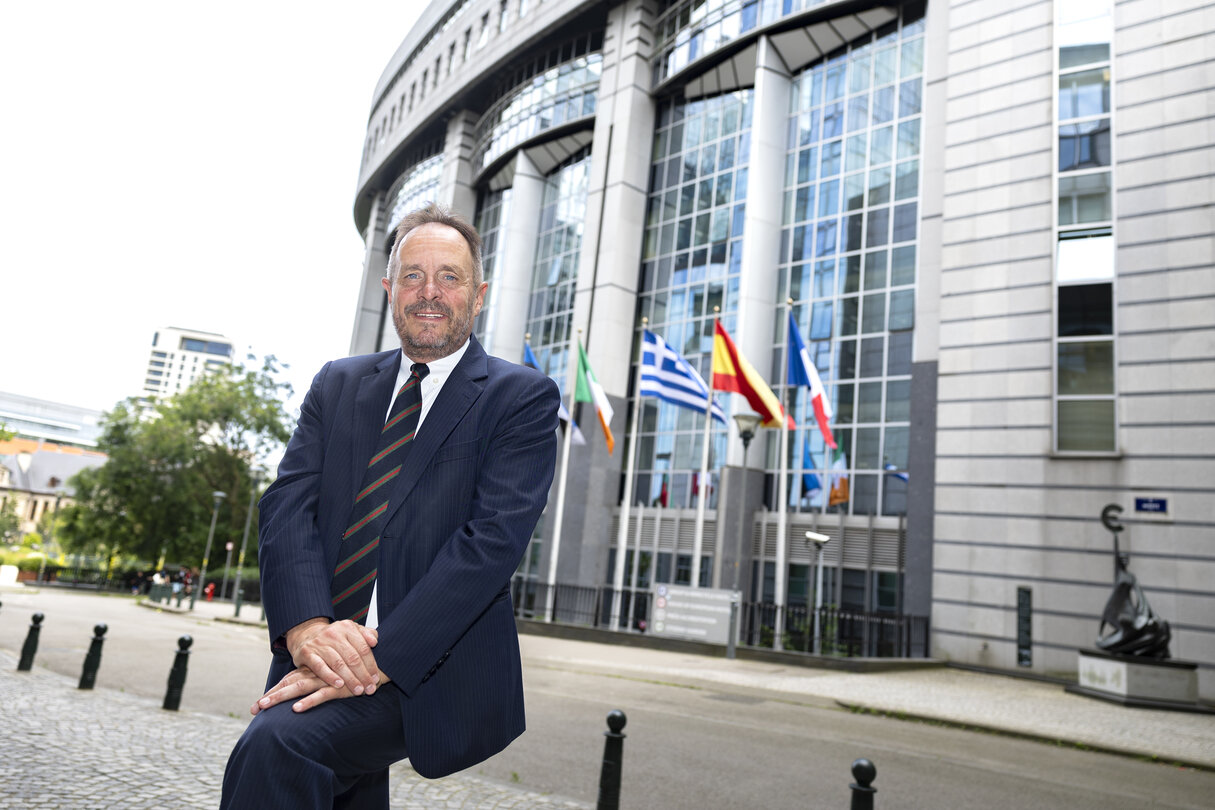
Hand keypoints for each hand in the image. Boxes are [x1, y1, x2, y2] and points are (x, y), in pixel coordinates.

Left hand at [250, 666, 393, 713]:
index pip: (290, 680)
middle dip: (271, 697)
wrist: (382, 664)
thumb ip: (329, 678)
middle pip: (289, 684)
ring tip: (264, 706)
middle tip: (253, 709)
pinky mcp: (339, 687)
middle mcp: (318, 674)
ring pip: (299, 688)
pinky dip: (309, 702)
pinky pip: (321, 695)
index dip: (274, 691)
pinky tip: (296, 709)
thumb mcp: (341, 675)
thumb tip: (316, 687)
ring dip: (280, 697)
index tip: (257, 705)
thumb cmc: (360, 670)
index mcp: (316, 671)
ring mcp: (327, 680)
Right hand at [284, 618, 380, 695]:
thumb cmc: (334, 637)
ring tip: (358, 690)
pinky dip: (330, 677)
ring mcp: (319, 643)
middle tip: (370, 689)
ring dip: (350, 679)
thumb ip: (366, 634)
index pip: (363, 648)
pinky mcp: (307, 653)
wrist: (306, 634)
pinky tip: (339, 685)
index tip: (376, 679)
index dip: (371, 665)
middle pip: (352, 657)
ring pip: (338, 663)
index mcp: (347, 627)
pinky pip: (320, 667)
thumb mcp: (351, 630)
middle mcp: (333, 633)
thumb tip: (375, 641)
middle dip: (363, 675)